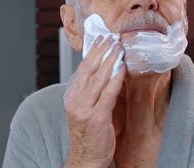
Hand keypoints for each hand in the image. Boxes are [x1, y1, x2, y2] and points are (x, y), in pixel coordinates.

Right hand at [63, 35, 125, 167]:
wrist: (85, 158)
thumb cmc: (88, 133)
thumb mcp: (84, 107)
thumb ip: (91, 89)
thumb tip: (103, 69)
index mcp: (71, 95)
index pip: (82, 68)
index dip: (92, 51)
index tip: (101, 38)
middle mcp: (74, 100)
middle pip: (89, 69)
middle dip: (102, 51)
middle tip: (112, 37)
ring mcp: (84, 109)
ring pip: (98, 78)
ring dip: (110, 60)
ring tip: (119, 47)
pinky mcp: (96, 118)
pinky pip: (108, 94)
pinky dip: (115, 79)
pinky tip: (122, 69)